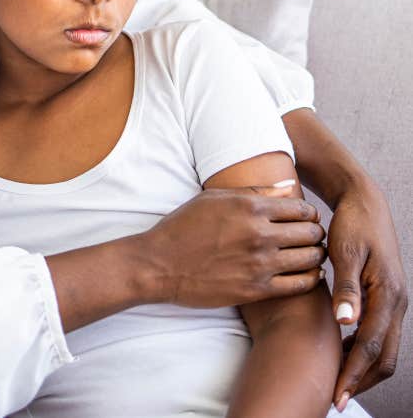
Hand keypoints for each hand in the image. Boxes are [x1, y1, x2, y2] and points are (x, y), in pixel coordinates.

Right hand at [143, 185, 326, 307]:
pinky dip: (310, 278)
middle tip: (311, 236)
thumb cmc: (183, 227)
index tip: (305, 217)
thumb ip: (254, 192)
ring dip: (315, 255)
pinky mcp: (257, 289)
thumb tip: (288, 186)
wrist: (160, 264)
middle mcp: (259, 233)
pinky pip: (300, 284)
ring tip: (311, 254)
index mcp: (249, 207)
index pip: (300, 207)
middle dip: (315, 233)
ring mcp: (260, 263)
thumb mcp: (213, 198)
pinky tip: (308, 274)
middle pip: (310, 232)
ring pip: (310, 258)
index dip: (308, 213)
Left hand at [329, 178, 407, 409]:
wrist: (364, 203)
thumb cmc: (352, 225)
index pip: (372, 346)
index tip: (335, 393)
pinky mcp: (385, 298)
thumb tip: (345, 324)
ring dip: (362, 368)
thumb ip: (346, 288)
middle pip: (384, 357)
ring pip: (384, 349)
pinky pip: (379, 334)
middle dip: (361, 380)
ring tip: (336, 382)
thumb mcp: (346, 253)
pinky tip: (340, 353)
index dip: (354, 372)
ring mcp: (393, 302)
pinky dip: (362, 350)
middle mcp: (396, 303)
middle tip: (335, 398)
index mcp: (388, 295)